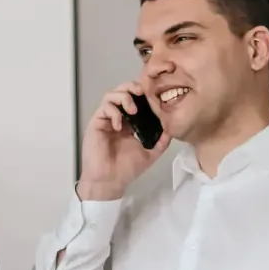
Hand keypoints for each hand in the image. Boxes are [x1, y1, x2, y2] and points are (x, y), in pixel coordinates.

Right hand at [77, 81, 170, 200]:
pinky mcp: (96, 124)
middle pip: (122, 91)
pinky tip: (120, 125)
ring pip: (111, 95)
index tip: (154, 97)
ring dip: (123, 97)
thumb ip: (161, 140)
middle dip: (132, 87)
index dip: (144, 94)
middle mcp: (117, 118)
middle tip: (142, 94)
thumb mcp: (150, 153)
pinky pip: (104, 108)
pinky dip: (113, 112)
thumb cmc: (126, 169)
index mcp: (129, 123)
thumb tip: (171, 127)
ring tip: (132, 110)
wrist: (110, 181)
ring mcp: (106, 120)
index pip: (136, 100)